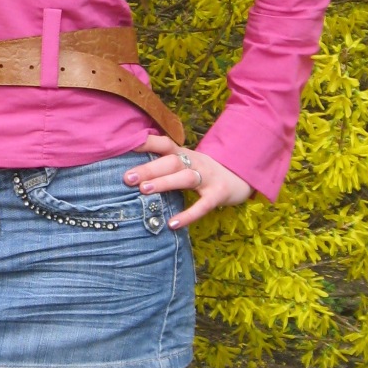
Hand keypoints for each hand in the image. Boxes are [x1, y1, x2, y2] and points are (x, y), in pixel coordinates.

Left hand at [124, 134, 252, 229]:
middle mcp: (196, 162)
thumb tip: (133, 172)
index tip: (126, 145)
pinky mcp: (218, 195)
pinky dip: (188, 215)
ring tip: (144, 190)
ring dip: (164, 182)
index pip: (165, 144)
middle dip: (149, 168)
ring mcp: (209, 178)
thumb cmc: (205, 173)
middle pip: (172, 161)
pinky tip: (172, 224)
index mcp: (186, 154)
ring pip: (185, 178)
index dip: (147, 143)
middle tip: (128, 177)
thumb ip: (166, 165)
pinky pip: (202, 206)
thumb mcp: (188, 163)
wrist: (241, 178)